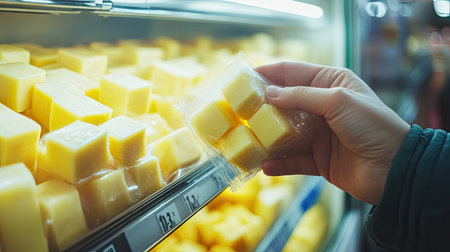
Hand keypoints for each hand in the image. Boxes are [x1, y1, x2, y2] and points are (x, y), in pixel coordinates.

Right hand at [256, 61, 409, 204]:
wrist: (394, 169)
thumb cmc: (372, 126)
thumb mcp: (337, 101)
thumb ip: (300, 97)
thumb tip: (269, 94)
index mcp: (331, 83)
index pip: (293, 72)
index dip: (268, 73)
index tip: (243, 79)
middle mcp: (322, 106)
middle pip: (284, 104)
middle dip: (261, 108)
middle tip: (238, 112)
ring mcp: (319, 134)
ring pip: (285, 133)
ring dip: (267, 138)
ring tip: (247, 141)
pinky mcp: (318, 159)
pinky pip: (293, 160)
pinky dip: (279, 164)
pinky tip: (266, 166)